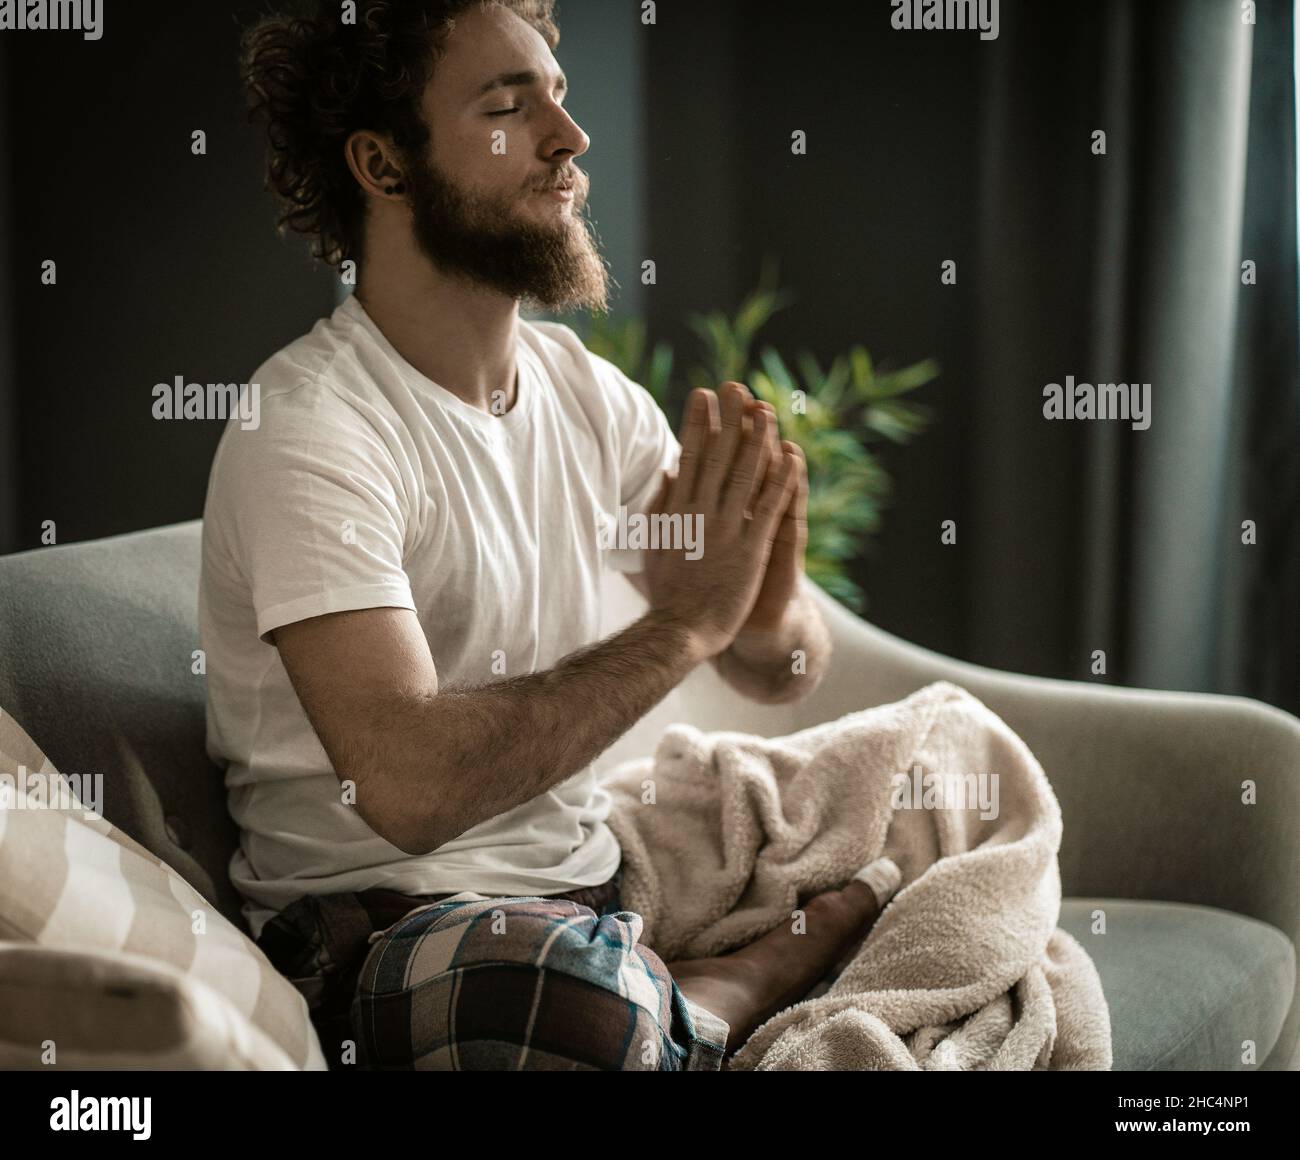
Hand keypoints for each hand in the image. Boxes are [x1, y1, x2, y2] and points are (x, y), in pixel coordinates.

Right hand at [641, 383, 799, 659]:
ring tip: (767, 410)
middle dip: (727, 418)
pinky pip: (768, 508)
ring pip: (744, 474)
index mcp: (677, 510)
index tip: (702, 395)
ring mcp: (725, 530)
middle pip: (716, 455)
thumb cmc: (667, 592)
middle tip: (736, 386)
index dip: (696, 423)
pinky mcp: (749, 549)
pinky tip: (792, 457)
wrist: (679, 630)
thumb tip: (667, 472)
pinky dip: (780, 481)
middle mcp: (700, 513)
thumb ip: (661, 506)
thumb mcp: (654, 543)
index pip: (687, 456)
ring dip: (758, 440)